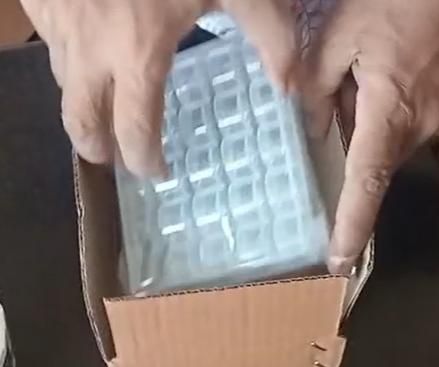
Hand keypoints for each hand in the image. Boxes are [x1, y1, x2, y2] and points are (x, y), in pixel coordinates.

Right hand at [21, 0, 299, 175]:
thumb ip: (270, 37)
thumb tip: (289, 89)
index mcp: (138, 51)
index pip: (134, 128)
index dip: (143, 158)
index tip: (154, 171)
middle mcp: (90, 48)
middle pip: (80, 120)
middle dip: (96, 147)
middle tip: (111, 156)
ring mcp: (59, 24)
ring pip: (64, 82)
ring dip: (85, 101)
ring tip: (104, 106)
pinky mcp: (41, 1)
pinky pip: (51, 43)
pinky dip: (71, 58)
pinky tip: (89, 51)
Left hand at [301, 0, 438, 273]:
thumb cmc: (395, 1)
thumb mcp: (339, 39)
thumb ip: (319, 91)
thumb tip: (315, 133)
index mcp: (390, 112)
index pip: (366, 183)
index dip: (352, 226)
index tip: (341, 261)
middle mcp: (422, 125)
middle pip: (375, 162)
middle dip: (354, 146)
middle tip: (347, 97)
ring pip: (391, 142)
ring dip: (372, 123)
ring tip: (370, 74)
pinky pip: (410, 125)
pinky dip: (389, 113)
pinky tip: (388, 76)